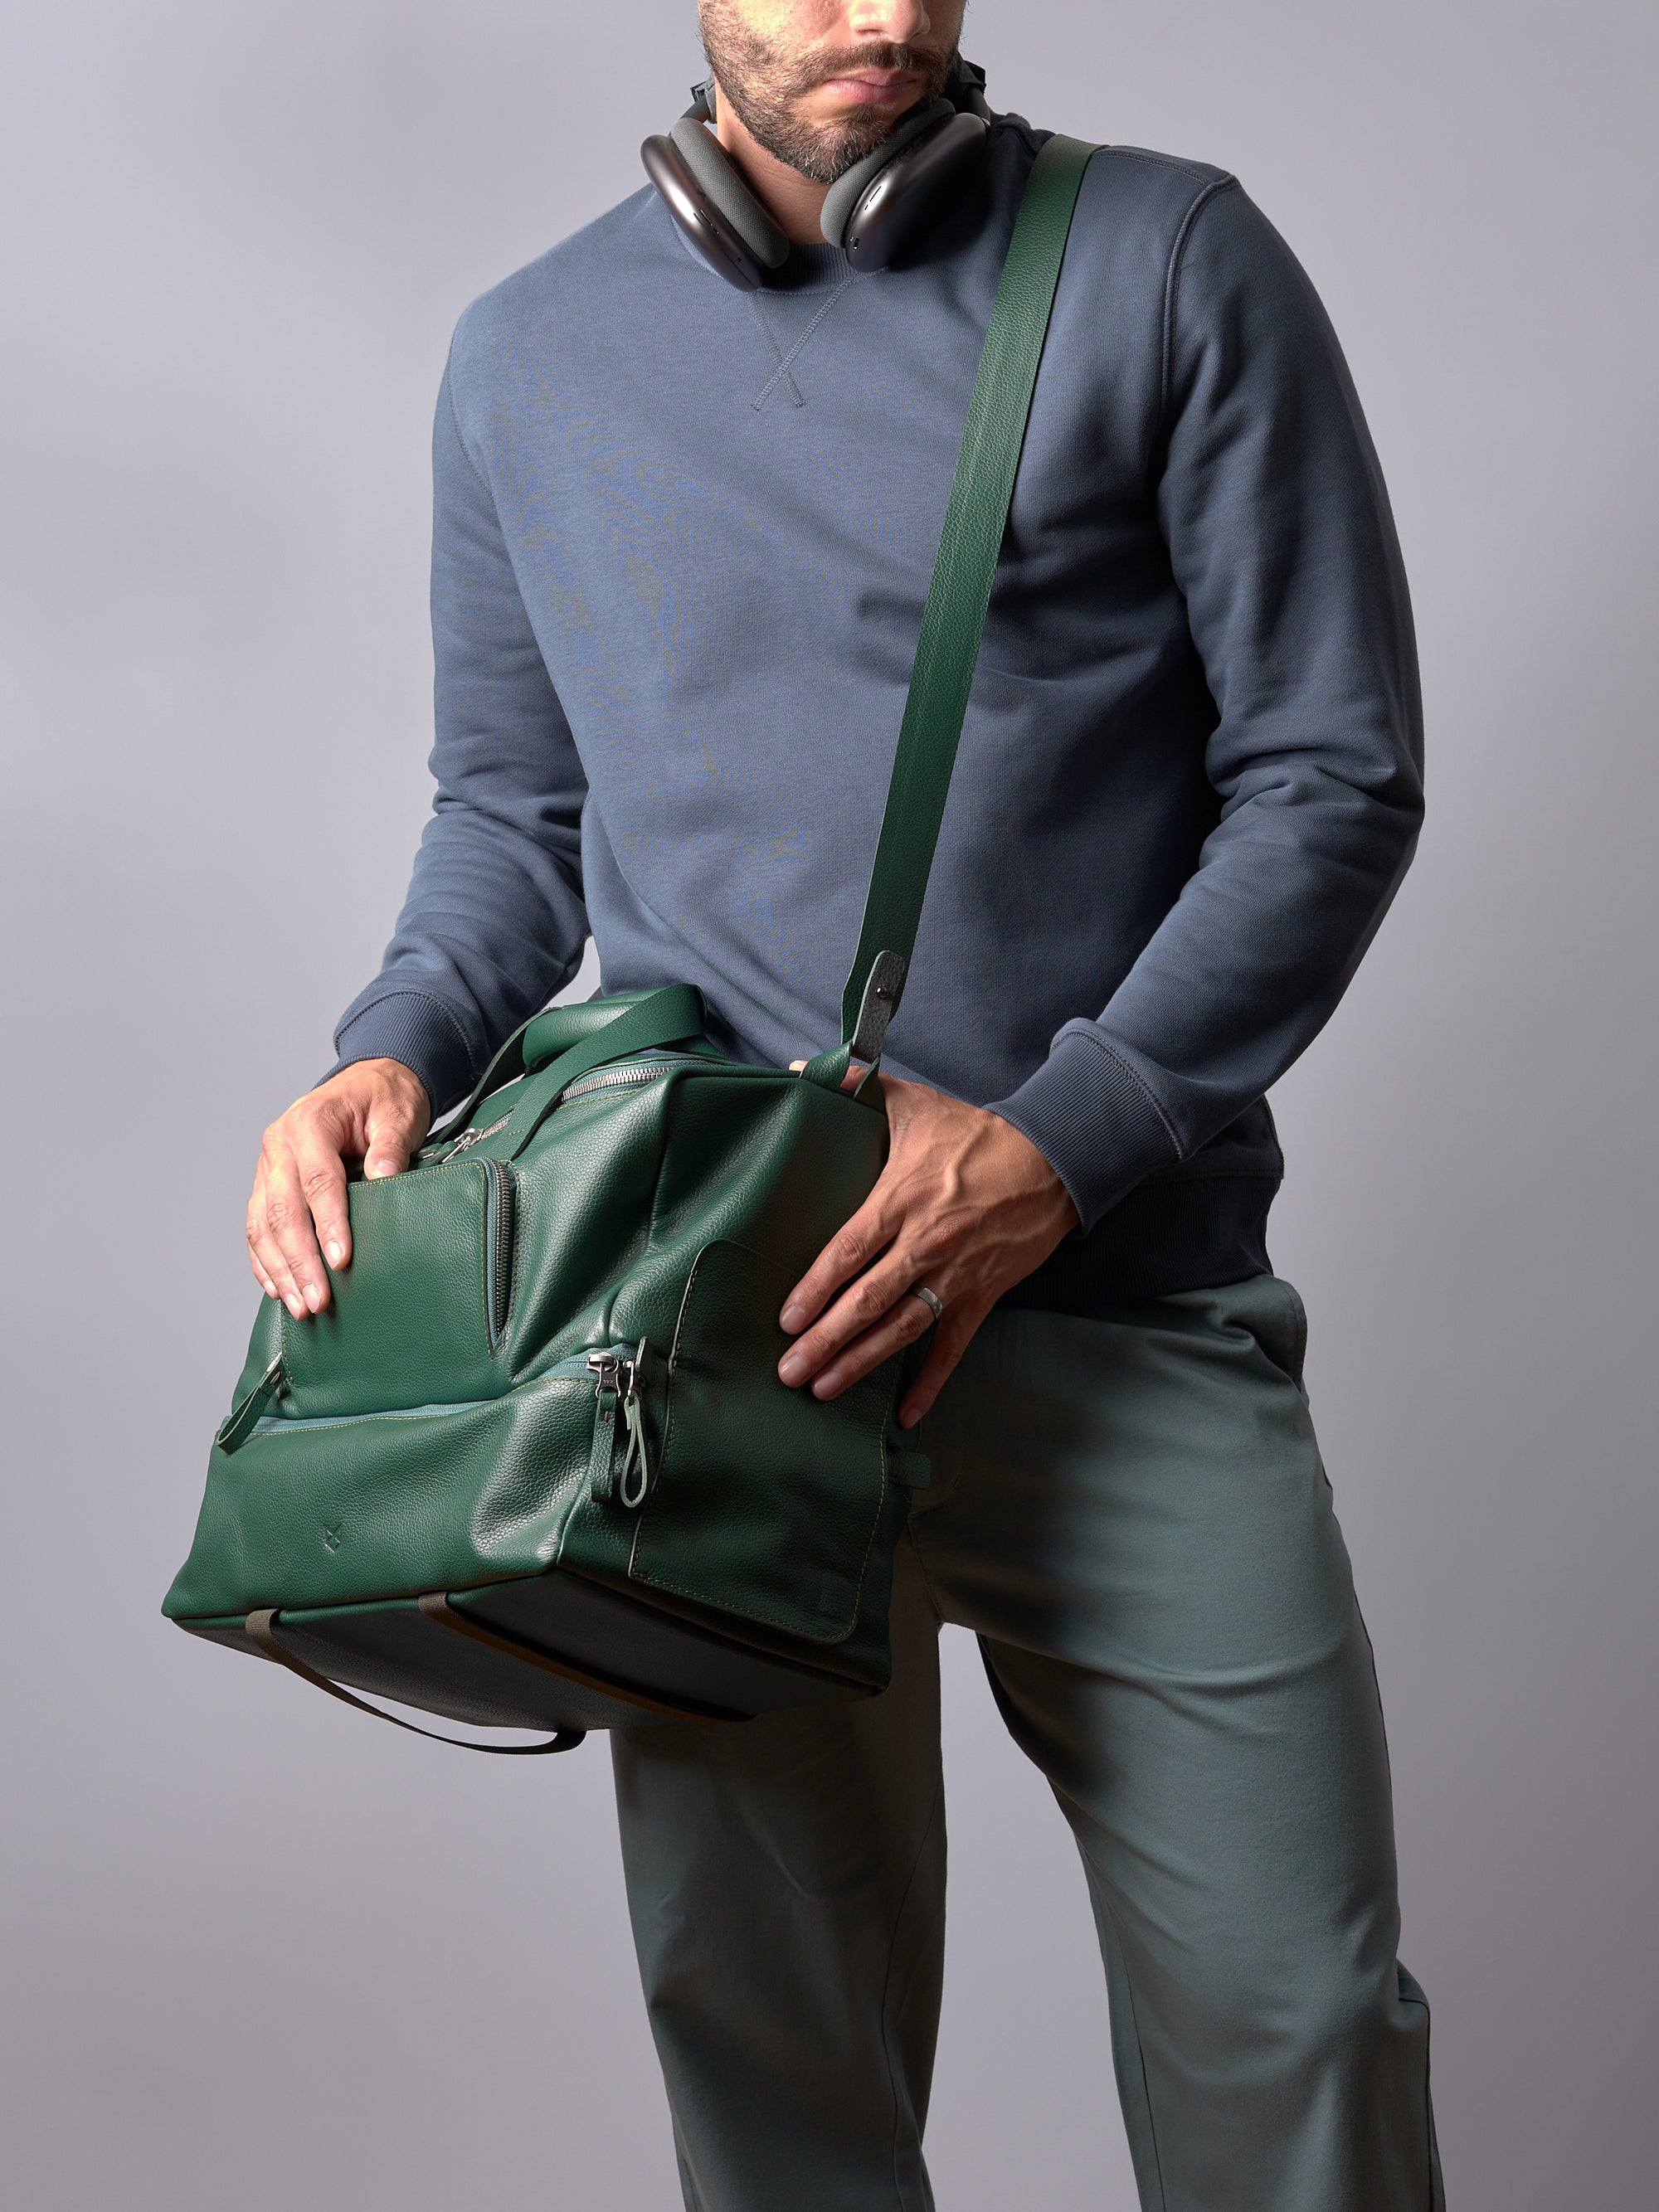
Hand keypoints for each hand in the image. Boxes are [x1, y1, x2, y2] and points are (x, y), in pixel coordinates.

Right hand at [246, 1059, 430, 1318]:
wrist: (366, 1082)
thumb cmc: (383, 1098)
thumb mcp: (397, 1114)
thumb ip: (391, 1146)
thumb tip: (385, 1179)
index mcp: (310, 1122)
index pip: (317, 1181)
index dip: (329, 1224)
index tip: (342, 1261)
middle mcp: (280, 1145)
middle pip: (283, 1210)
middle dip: (301, 1261)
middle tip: (319, 1300)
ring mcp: (269, 1166)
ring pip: (263, 1225)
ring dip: (281, 1269)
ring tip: (301, 1306)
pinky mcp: (267, 1184)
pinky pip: (257, 1227)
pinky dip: (266, 1261)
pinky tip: (280, 1288)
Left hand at [776, 1074, 1078, 1427]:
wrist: (1053, 1161)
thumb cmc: (975, 1136)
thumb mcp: (914, 1104)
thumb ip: (856, 1087)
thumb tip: (799, 1069)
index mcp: (900, 1200)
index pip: (848, 1250)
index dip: (816, 1288)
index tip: (787, 1317)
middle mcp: (925, 1243)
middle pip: (868, 1299)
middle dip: (827, 1339)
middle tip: (789, 1370)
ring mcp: (955, 1274)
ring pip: (902, 1328)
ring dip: (862, 1362)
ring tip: (823, 1390)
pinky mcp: (982, 1295)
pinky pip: (952, 1347)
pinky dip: (931, 1384)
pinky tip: (906, 1416)